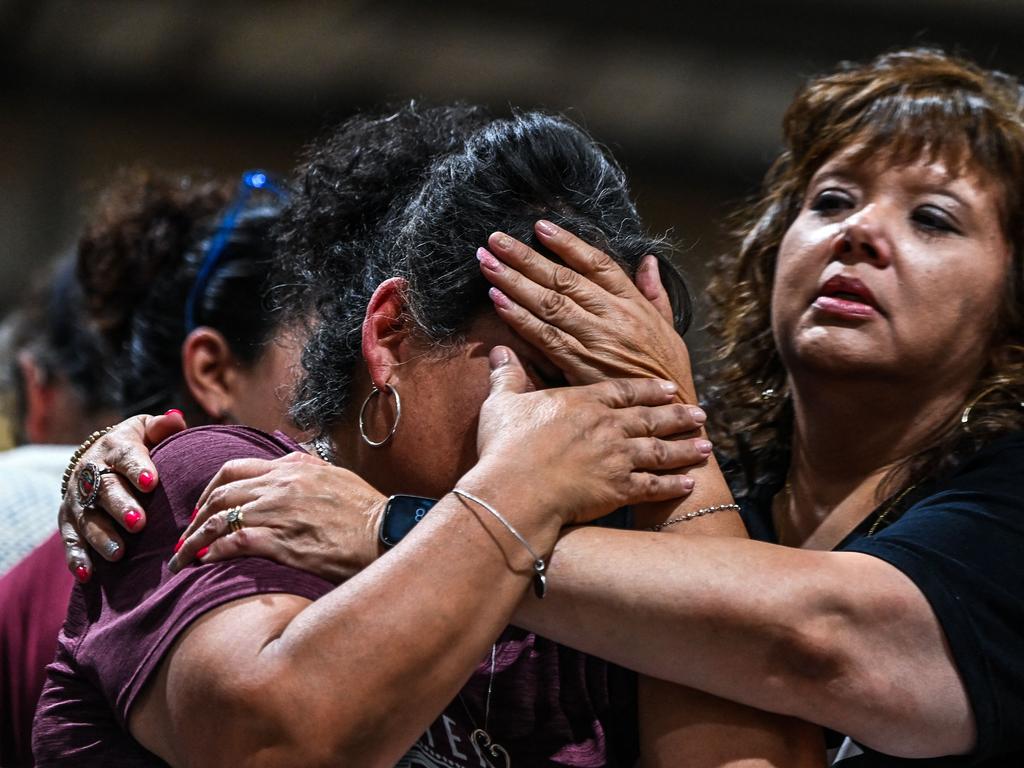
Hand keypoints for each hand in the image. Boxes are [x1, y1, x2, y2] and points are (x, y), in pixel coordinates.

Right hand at [61, 410, 187, 580]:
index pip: (126, 456)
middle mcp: (91, 473)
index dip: (138, 469)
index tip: (152, 482)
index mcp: (115, 448)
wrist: (98, 460)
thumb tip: (177, 419)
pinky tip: (87, 573)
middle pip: (105, 490)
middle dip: (120, 506)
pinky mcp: (68, 521)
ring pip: (87, 518)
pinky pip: (70, 540)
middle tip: (139, 522)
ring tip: (119, 553)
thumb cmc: (136, 446)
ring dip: (102, 536)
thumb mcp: (146, 430)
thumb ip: (162, 427)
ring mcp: (77, 499)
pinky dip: (76, 557)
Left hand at [169, 452, 386, 581]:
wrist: (386, 532)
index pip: (234, 469)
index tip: (203, 508)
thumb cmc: (366, 511)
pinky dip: (213, 553)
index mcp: (292, 468)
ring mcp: (279, 512)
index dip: (209, 490)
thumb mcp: (335, 477)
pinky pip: (234, 543)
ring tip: (182, 558)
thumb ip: (307, 470)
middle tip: (185, 537)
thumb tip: (289, 467)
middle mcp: (280, 485)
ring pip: (220, 519)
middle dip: (195, 517)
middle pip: (219, 494)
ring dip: (194, 540)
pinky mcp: (281, 542)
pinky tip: (205, 564)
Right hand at [471, 347, 708, 526]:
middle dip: (677, 415)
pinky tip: (688, 483)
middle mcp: (607, 427)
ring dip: (685, 448)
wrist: (516, 490)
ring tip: (706, 447)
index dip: (648, 388)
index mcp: (583, 403)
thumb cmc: (506, 447)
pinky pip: (653, 486)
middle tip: (699, 413)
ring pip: (660, 450)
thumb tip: (499, 352)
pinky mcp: (619, 490)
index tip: (667, 387)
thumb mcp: (502, 404)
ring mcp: (617, 458)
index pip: (623, 391)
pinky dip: (672, 485)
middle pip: (650, 418)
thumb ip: (507, 377)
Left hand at [477, 221, 696, 401]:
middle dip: (525, 257)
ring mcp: (595, 340)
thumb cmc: (667, 372)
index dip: (566, 243)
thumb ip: (655, 293)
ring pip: (549, 303)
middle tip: (495, 240)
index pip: (596, 263)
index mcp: (632, 303)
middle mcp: (612, 316)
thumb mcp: (669, 327)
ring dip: (514, 282)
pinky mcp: (580, 367)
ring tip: (488, 264)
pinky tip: (498, 302)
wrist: (669, 415)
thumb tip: (649, 261)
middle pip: (562, 278)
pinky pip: (545, 338)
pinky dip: (520, 318)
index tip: (540, 227)